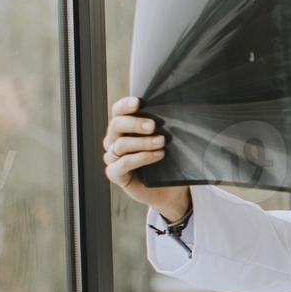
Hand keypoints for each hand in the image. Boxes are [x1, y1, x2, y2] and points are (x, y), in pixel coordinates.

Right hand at [103, 96, 189, 221]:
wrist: (170, 189)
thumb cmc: (168, 160)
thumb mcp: (167, 141)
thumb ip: (163, 127)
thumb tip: (177, 110)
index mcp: (123, 128)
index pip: (118, 112)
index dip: (125, 105)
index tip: (139, 102)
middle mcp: (114, 140)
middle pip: (116, 125)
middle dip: (135, 123)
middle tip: (153, 126)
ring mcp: (113, 157)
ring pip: (121, 144)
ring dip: (142, 142)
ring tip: (162, 143)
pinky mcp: (115, 173)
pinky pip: (123, 163)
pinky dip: (140, 158)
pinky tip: (157, 155)